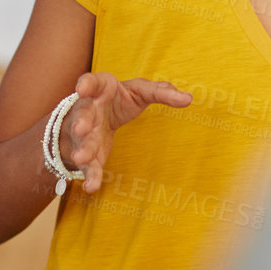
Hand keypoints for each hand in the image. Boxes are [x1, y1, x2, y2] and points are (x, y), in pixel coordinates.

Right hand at [59, 71, 191, 192]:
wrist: (96, 117)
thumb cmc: (119, 98)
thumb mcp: (140, 90)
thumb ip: (161, 91)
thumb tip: (188, 98)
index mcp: (101, 89)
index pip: (92, 82)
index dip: (86, 84)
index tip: (82, 88)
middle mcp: (88, 110)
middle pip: (84, 115)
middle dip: (82, 121)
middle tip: (81, 128)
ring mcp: (85, 134)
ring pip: (83, 142)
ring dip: (83, 150)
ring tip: (82, 158)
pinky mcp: (89, 154)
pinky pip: (88, 165)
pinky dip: (90, 176)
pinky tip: (91, 187)